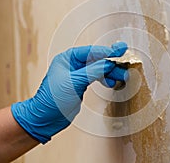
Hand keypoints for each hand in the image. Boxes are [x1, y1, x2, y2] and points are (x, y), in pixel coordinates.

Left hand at [11, 42, 127, 143]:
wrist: (46, 119)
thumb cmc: (52, 99)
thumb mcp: (74, 82)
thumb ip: (93, 71)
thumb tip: (108, 63)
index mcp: (67, 59)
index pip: (90, 51)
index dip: (106, 51)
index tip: (119, 50)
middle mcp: (73, 65)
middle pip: (96, 60)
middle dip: (111, 63)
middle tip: (124, 64)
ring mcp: (78, 76)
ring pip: (98, 69)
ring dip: (110, 72)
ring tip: (122, 76)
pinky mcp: (81, 86)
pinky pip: (97, 78)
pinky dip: (105, 79)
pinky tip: (112, 82)